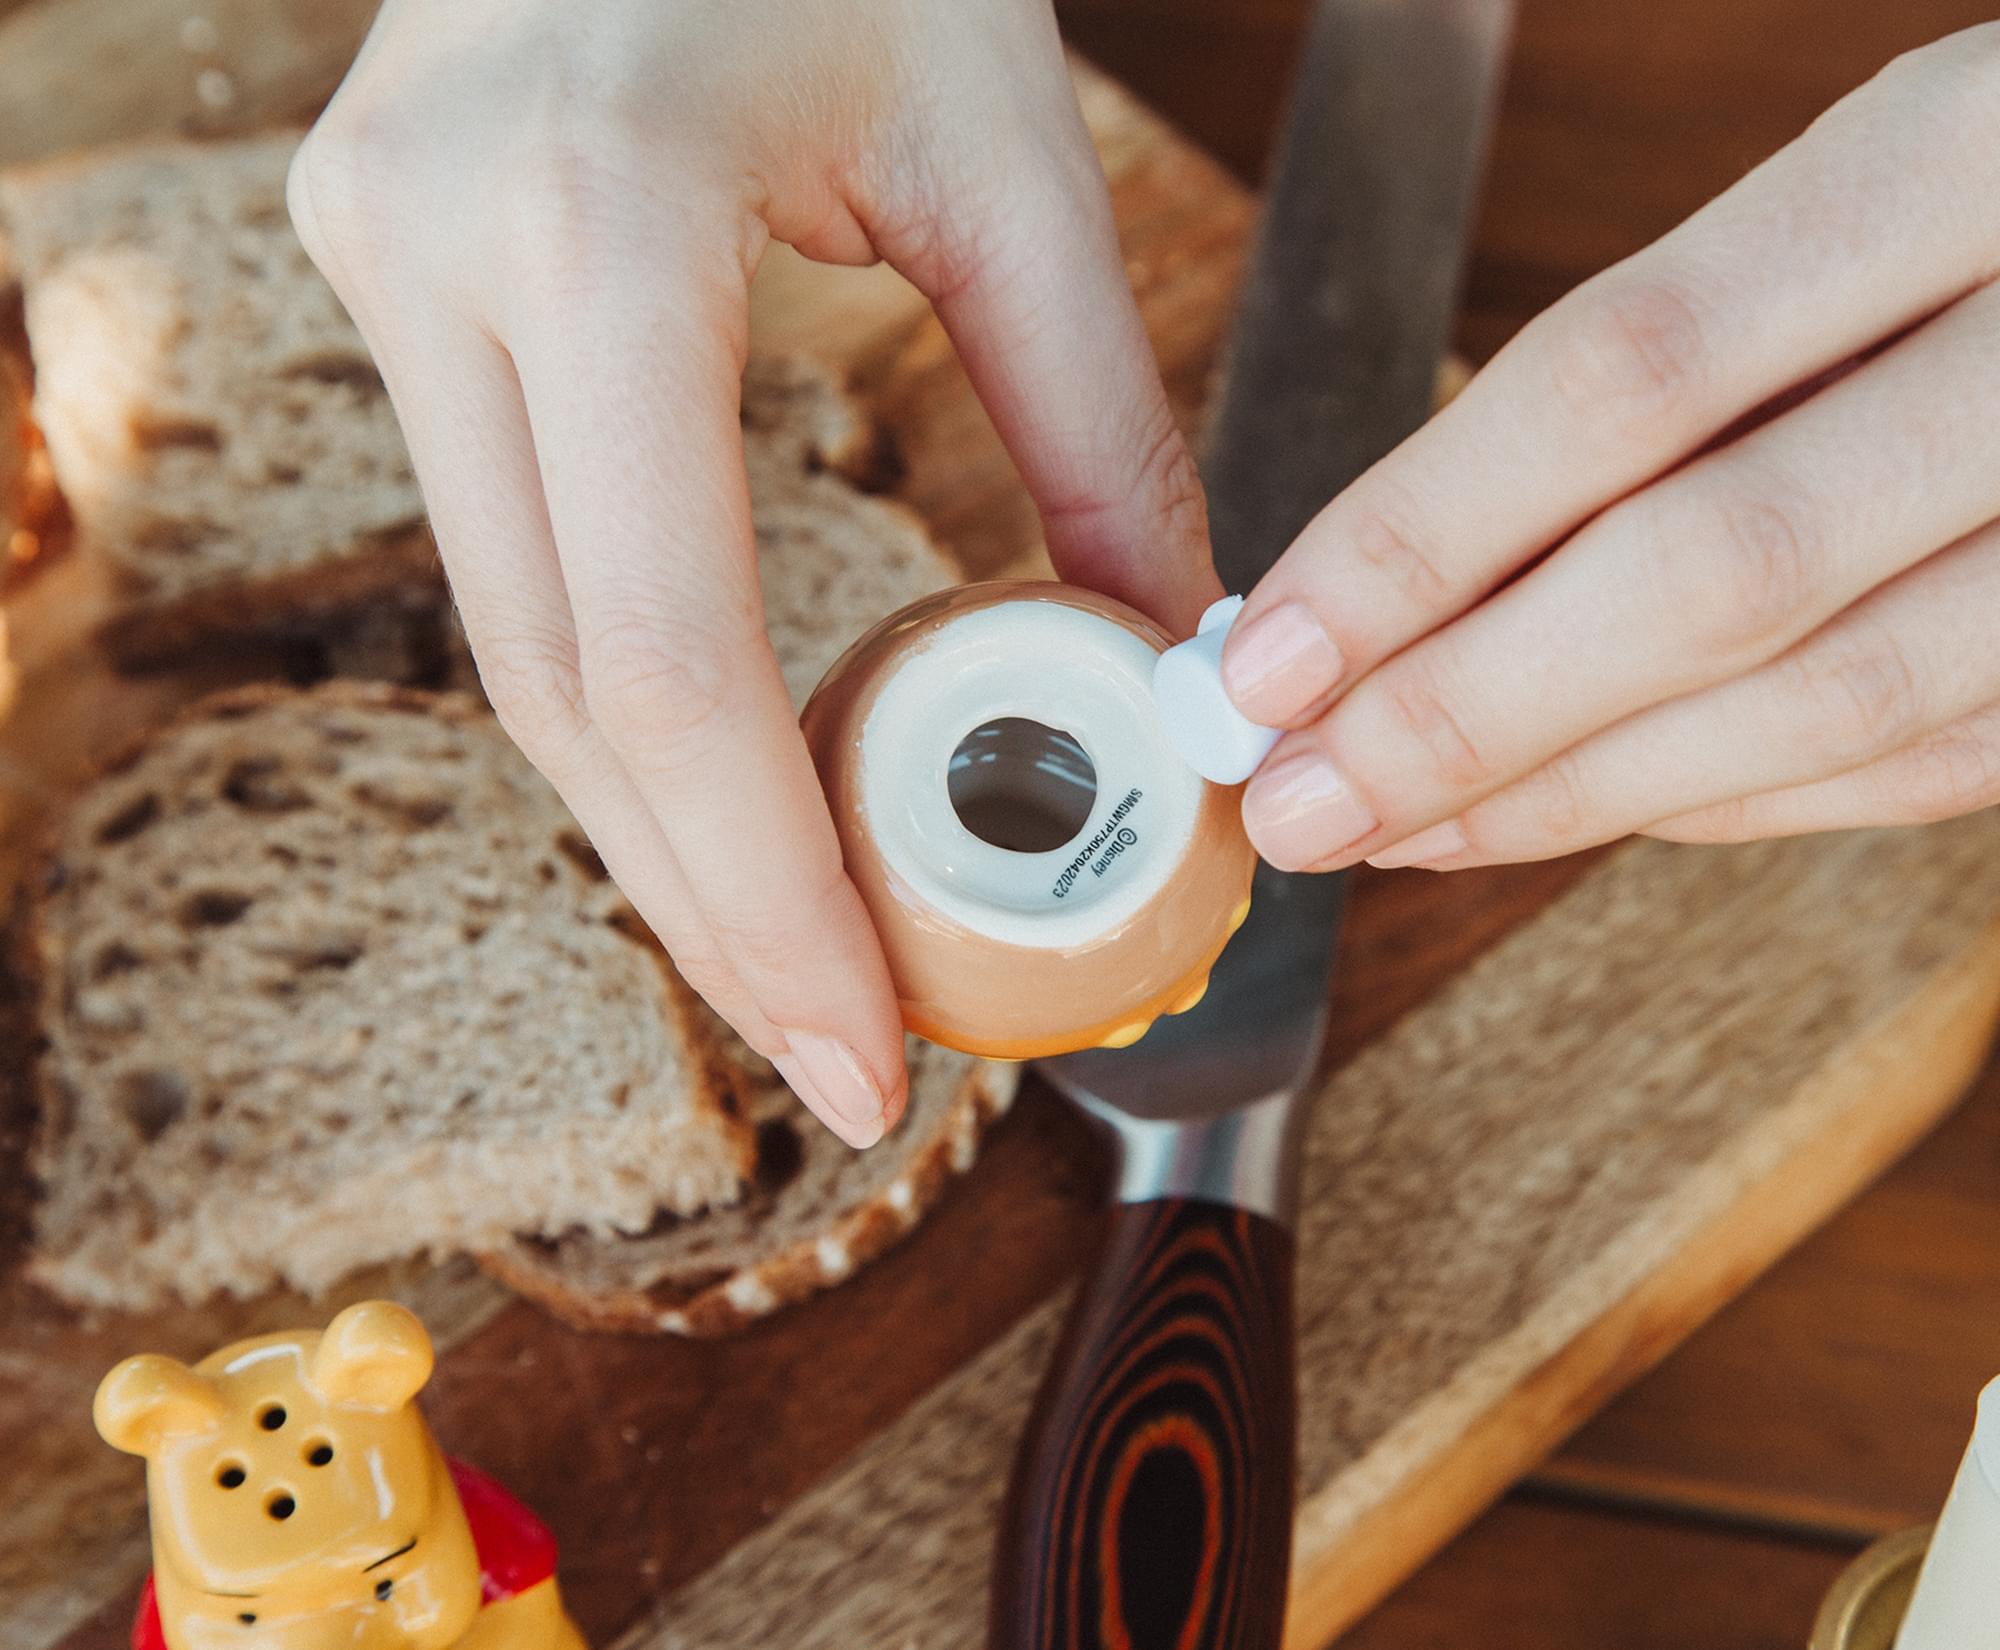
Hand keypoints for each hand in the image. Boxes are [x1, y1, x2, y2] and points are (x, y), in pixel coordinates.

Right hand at [288, 0, 1218, 1144]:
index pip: (660, 654)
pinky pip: (513, 557)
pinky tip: (725, 796)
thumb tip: (1162, 656)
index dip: (763, 892)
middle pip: (560, 698)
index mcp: (593, 219)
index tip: (865, 1050)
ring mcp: (379, 266)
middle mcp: (432, 255)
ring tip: (803, 963)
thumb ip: (1094, 415)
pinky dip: (627, 707)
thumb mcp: (1003, 150)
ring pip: (512, 649)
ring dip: (659, 832)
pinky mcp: (387, 278)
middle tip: (840, 1059)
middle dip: (707, 909)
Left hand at [1224, 24, 1999, 874]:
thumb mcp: (1864, 190)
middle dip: (1468, 715)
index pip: (1628, 379)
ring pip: (1826, 698)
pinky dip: (1733, 800)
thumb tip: (1390, 570)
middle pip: (1716, 573)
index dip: (1422, 536)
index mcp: (1967, 158)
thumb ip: (1668, 358)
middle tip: (1302, 799)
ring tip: (1402, 829)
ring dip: (1575, 792)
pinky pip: (1926, 757)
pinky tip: (1584, 811)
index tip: (1272, 653)